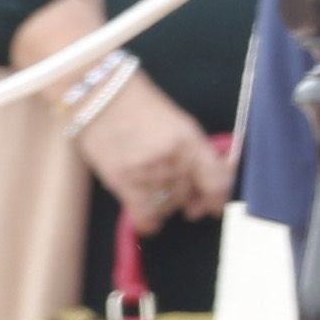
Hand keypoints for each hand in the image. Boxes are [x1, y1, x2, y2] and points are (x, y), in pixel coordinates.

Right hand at [78, 78, 231, 230]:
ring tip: (155, 190)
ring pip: (168, 208)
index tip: (214, 206)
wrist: (101, 97)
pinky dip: (150, 222)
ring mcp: (147, 173)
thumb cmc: (141, 107)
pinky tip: (148, 216)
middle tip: (179, 192)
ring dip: (166, 205)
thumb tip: (206, 188)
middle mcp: (172, 160)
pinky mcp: (123, 183)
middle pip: (190, 197)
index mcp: (190, 142)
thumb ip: (196, 154)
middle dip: (188, 199)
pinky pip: (145, 218)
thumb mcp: (179, 125)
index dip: (218, 200)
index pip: (217, 183)